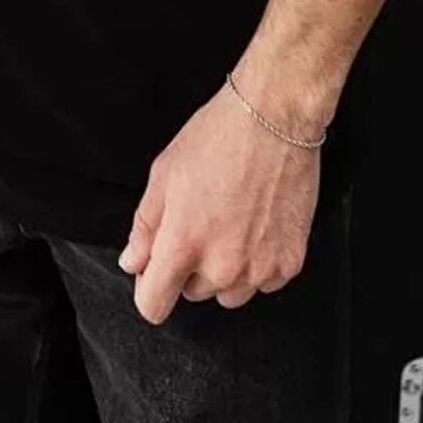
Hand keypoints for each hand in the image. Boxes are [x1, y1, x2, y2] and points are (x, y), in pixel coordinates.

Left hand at [116, 83, 324, 325]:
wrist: (275, 117)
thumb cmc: (218, 136)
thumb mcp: (164, 173)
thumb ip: (145, 227)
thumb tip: (133, 262)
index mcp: (183, 244)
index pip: (153, 305)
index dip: (149, 289)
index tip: (155, 273)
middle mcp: (221, 266)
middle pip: (193, 294)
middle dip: (191, 267)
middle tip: (203, 221)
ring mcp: (258, 268)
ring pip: (230, 293)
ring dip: (226, 271)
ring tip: (232, 223)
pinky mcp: (289, 263)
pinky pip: (264, 282)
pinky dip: (259, 263)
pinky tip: (258, 225)